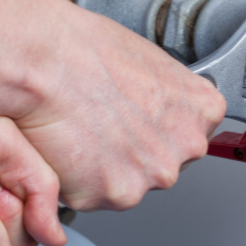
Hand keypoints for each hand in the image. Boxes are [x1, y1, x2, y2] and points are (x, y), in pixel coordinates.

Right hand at [16, 9, 225, 211]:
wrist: (43, 61)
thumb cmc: (84, 49)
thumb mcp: (149, 60)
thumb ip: (166, 96)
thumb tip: (156, 108)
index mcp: (202, 110)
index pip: (190, 134)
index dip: (157, 128)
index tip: (138, 120)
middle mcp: (184, 147)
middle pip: (162, 162)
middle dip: (134, 151)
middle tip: (103, 123)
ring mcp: (150, 175)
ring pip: (128, 182)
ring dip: (106, 168)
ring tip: (82, 129)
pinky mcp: (112, 195)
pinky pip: (95, 196)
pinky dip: (78, 180)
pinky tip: (69, 144)